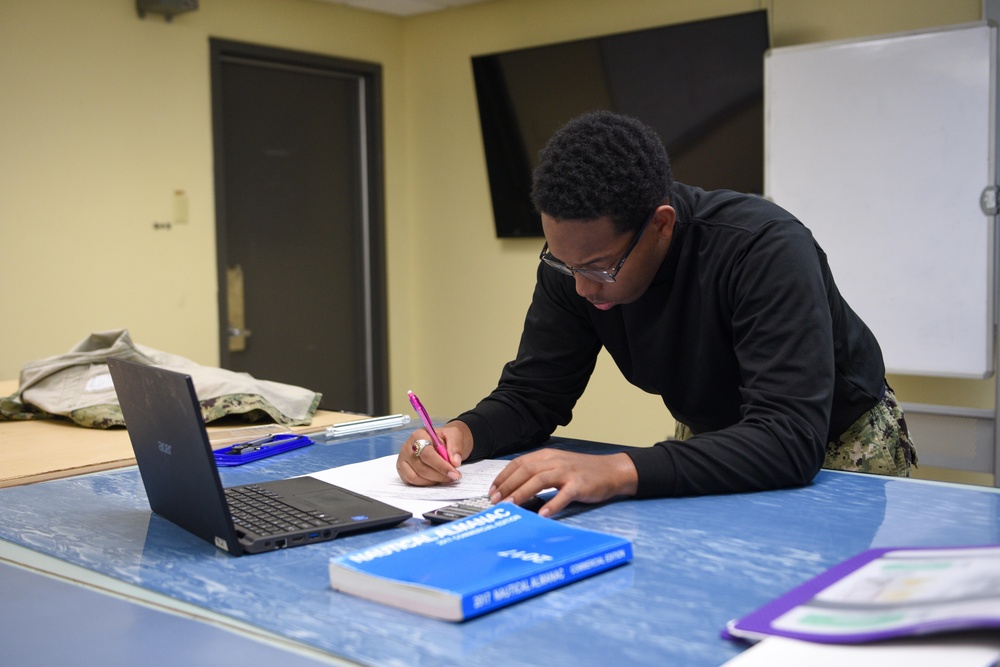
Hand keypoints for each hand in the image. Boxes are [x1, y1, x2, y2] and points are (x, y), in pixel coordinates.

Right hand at [395, 420, 473, 486]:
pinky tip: (436, 478)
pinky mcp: (403, 470)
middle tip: (454, 477)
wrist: (440, 440)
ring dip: (433, 481)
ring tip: (446, 477)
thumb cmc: (445, 438)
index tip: (454, 473)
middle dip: (440, 476)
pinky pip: (412, 482)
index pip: (427, 454)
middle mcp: (407, 448)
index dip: (441, 466)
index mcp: (419, 436)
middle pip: (421, 468)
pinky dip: (426, 484)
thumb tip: (455, 462)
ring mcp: (403, 460)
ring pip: (416, 478)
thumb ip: (456, 447)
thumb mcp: (454, 435)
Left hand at [488, 450, 638, 516]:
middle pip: (526, 471)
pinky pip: (564, 495)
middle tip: (496, 501)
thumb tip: (515, 488)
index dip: (503, 477)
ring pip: (540, 480)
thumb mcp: (558, 466)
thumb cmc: (582, 471)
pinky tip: (543, 514)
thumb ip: (539, 473)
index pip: (519, 463)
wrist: (612, 471)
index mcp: (547, 456)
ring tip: (511, 506)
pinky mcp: (580, 485)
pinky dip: (552, 504)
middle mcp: (555, 461)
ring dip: (522, 493)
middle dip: (508, 486)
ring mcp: (568, 472)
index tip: (492, 490)